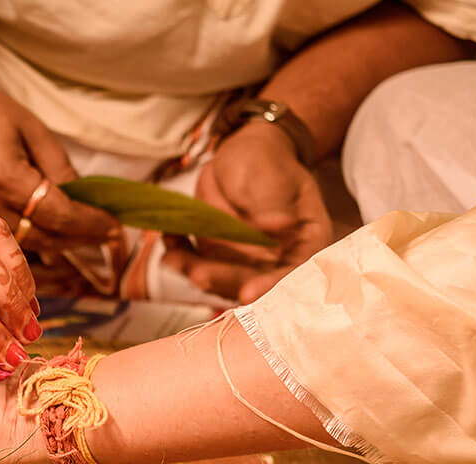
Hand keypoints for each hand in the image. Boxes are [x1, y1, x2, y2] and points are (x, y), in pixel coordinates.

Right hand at [0, 52, 121, 250]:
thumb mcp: (28, 127)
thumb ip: (58, 167)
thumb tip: (84, 200)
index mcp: (4, 176)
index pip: (60, 215)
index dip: (92, 224)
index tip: (116, 227)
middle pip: (43, 240)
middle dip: (80, 240)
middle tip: (106, 236)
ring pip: (20, 250)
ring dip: (55, 247)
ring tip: (80, 238)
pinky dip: (26, 245)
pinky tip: (45, 239)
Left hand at [165, 121, 331, 302]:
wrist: (246, 157)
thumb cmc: (267, 162)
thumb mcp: (273, 173)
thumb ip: (274, 200)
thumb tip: (281, 225)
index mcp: (306, 243)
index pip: (294, 273)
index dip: (271, 286)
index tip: (248, 293)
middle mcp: (276, 261)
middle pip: (252, 283)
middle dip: (223, 281)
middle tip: (199, 275)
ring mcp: (243, 263)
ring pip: (219, 278)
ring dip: (194, 271)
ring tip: (173, 258)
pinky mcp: (216, 258)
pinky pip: (196, 262)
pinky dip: (180, 254)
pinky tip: (169, 238)